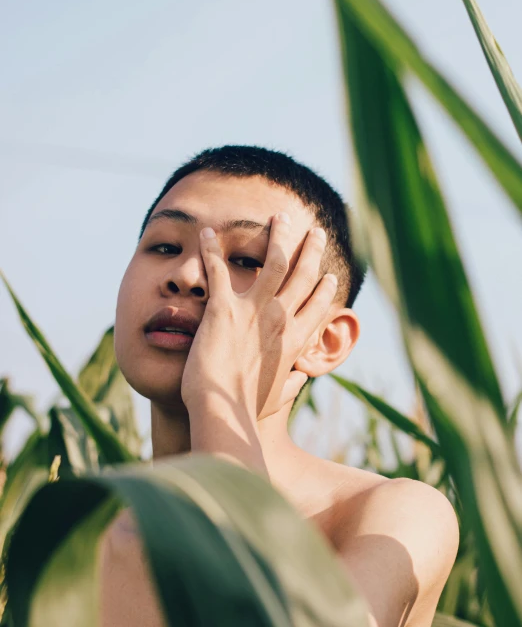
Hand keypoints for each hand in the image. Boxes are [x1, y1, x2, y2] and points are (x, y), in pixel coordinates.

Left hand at [180, 212, 337, 422]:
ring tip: (279, 216)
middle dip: (311, 249)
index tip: (329, 274)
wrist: (224, 410)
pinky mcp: (223, 309)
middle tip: (316, 231)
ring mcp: (253, 310)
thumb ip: (292, 382)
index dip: (325, 287)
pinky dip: (209, 249)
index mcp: (295, 340)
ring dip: (278, 236)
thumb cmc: (248, 408)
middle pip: (303, 274)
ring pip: (273, 261)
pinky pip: (216, 269)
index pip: (318, 305)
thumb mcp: (278, 396)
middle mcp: (280, 318)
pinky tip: (205, 232)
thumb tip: (300, 377)